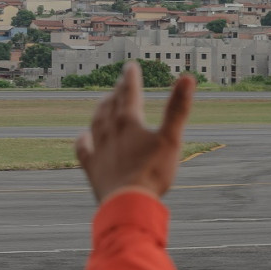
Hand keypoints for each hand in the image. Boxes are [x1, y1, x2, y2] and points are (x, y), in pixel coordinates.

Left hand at [76, 61, 194, 202]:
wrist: (128, 202)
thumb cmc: (153, 171)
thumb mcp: (171, 138)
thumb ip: (178, 108)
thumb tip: (187, 78)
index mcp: (129, 122)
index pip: (129, 94)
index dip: (130, 78)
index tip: (130, 66)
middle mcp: (109, 131)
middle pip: (111, 105)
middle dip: (117, 92)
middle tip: (120, 83)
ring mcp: (98, 149)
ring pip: (97, 122)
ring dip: (101, 110)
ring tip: (104, 102)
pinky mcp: (92, 167)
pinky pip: (83, 149)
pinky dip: (83, 140)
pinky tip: (83, 136)